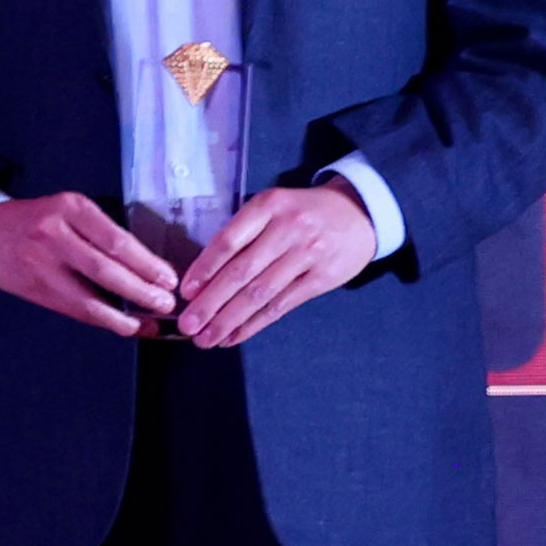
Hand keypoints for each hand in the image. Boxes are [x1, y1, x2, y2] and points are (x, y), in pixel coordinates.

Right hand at [0, 190, 182, 340]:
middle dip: (141, 291)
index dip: (147, 264)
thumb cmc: (36, 221)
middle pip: (106, 269)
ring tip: (148, 321)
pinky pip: (74, 310)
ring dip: (124, 314)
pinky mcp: (34, 289)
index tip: (169, 279)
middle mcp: (53, 234)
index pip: (117, 240)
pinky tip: (123, 325)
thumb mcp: (68, 211)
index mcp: (70, 208)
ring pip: (89, 297)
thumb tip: (148, 267)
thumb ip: (100, 233)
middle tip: (166, 303)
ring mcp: (40, 264)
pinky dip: (103, 320)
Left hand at [168, 182, 385, 350]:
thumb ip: (242, 234)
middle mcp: (288, 229)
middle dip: (210, 303)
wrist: (360, 212)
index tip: (185, 292)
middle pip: (242, 272)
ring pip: (261, 293)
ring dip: (229, 320)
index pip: (228, 241)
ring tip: (206, 338)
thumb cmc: (302, 212)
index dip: (204, 269)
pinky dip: (255, 324)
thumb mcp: (272, 207)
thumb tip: (200, 277)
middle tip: (188, 325)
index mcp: (268, 206)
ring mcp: (308, 255)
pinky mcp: (323, 278)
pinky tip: (234, 336)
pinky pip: (282, 305)